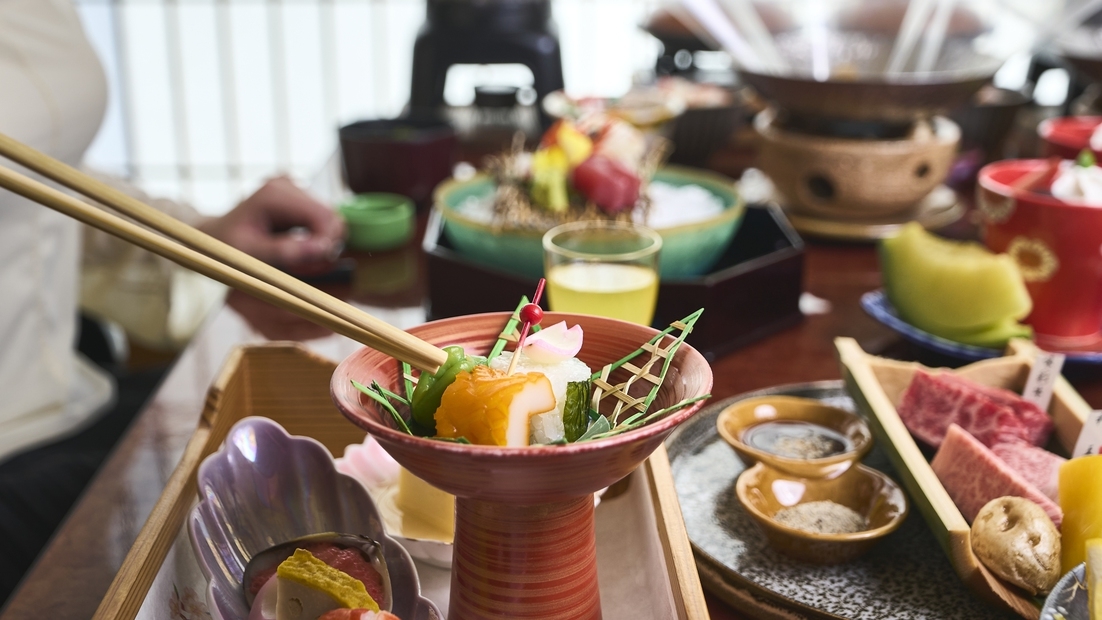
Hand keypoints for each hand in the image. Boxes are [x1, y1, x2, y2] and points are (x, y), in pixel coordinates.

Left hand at [199, 176, 345, 266]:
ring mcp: (294, 188)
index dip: (327, 241)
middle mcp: (286, 185)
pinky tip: (302, 250)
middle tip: (312, 266)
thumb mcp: (250, 253)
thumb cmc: (225, 247)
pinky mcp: (299, 197)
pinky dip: (319, 239)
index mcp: (274, 194)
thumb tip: (321, 249)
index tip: (320, 263)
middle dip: (327, 244)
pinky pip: (323, 220)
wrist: (215, 236)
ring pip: (330, 218)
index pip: (321, 214)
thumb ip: (284, 251)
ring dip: (323, 243)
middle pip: (330, 215)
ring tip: (303, 261)